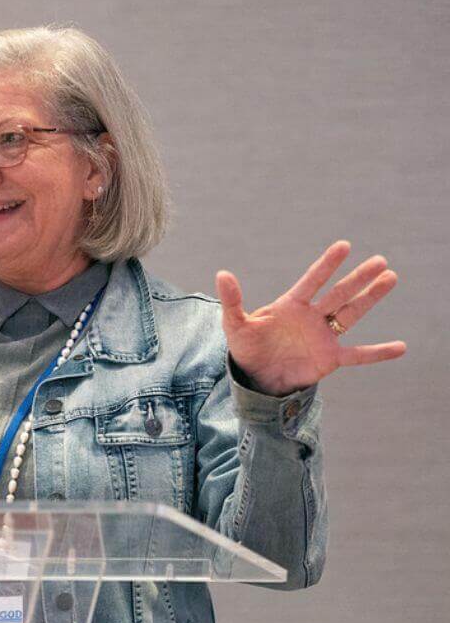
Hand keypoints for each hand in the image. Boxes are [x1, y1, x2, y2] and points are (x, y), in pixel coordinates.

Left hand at [215, 241, 405, 395]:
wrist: (256, 377)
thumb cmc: (247, 347)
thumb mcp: (235, 324)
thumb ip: (233, 300)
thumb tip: (222, 274)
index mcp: (291, 305)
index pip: (312, 280)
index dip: (327, 264)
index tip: (344, 245)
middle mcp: (312, 317)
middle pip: (339, 293)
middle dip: (358, 277)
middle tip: (380, 260)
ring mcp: (323, 336)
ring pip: (351, 313)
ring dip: (370, 298)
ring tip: (391, 278)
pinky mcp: (330, 358)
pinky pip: (358, 354)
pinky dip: (378, 352)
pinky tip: (400, 347)